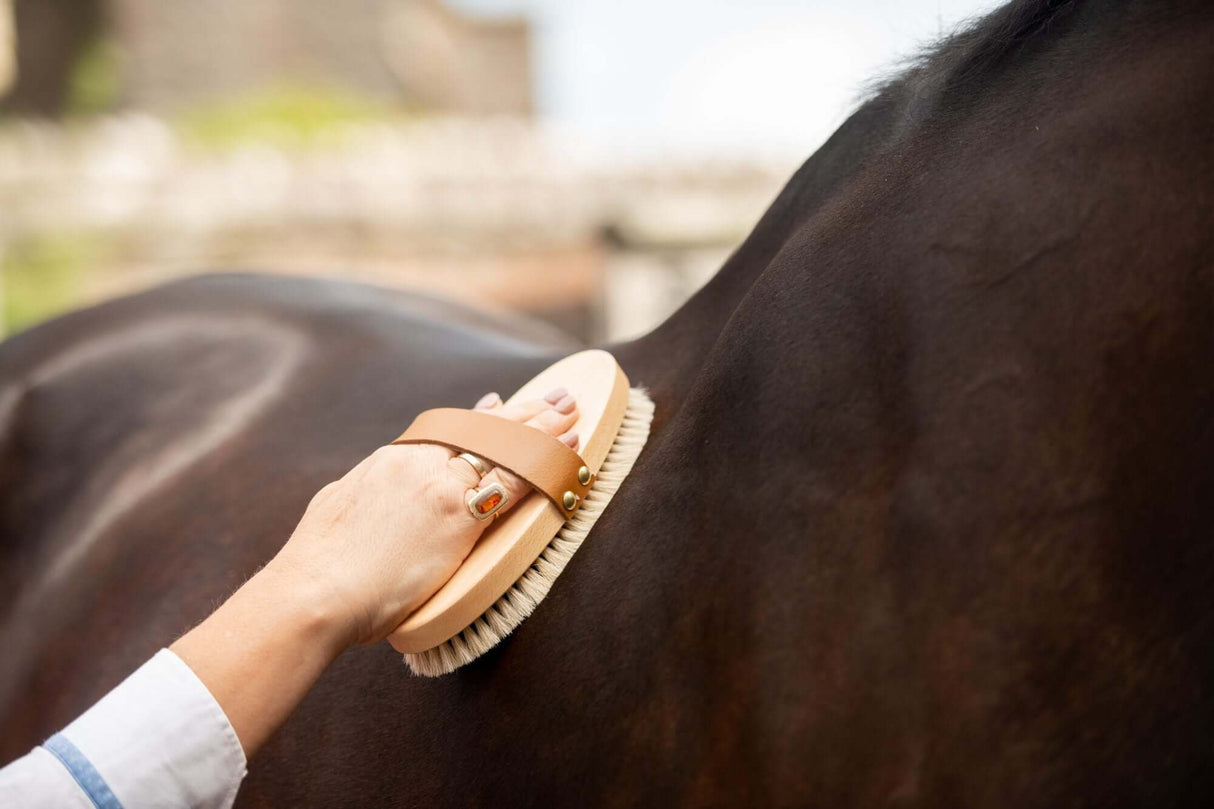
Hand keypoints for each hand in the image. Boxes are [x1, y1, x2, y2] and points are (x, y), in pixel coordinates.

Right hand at [267, 388, 580, 647]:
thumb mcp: (336, 510)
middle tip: (555, 398)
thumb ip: (360, 493)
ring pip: (503, 446)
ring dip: (543, 430)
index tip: (499, 405)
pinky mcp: (458, 514)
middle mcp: (417, 463)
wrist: (315, 592)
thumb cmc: (317, 567)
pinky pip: (514, 481)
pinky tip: (568, 452)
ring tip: (572, 413)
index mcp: (388, 462)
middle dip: (522, 412)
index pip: (445, 431)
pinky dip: (545, 464)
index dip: (480, 418)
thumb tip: (361, 492)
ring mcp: (439, 485)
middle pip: (481, 429)